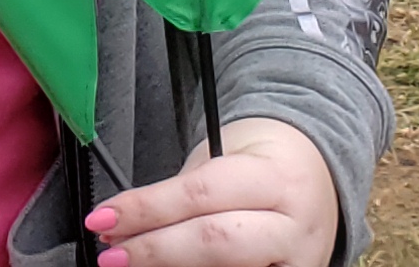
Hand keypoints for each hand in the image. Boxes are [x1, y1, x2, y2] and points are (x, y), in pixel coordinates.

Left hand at [85, 116, 338, 266]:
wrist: (317, 179)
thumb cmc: (257, 167)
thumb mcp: (224, 162)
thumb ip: (181, 196)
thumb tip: (120, 227)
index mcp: (275, 176)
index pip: (201, 193)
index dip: (147, 208)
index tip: (101, 218)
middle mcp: (294, 222)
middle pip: (216, 241)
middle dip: (156, 249)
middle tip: (111, 254)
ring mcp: (300, 262)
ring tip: (132, 265)